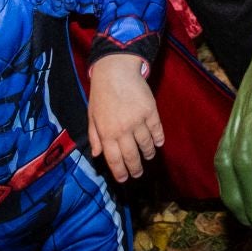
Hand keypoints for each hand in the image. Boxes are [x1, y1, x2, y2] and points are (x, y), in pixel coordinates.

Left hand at [88, 54, 164, 181]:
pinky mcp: (150, 111)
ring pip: (146, 144)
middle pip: (132, 156)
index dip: (120, 172)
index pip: (115, 159)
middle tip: (139, 174)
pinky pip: (157, 129)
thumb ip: (95, 136)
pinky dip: (159, 138)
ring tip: (149, 157)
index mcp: (107, 133)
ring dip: (148, 153)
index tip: (124, 179)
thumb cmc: (101, 94)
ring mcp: (138, 120)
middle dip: (136, 168)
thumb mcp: (92, 116)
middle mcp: (123, 130)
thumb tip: (98, 155)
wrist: (116, 71)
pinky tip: (159, 143)